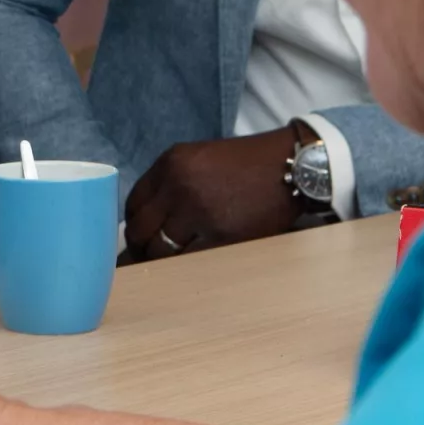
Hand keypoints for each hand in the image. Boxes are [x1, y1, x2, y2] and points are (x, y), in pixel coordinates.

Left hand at [122, 128, 299, 260]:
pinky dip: (186, 265)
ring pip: (161, 249)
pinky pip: (190, 259)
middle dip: (139, 247)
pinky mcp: (222, 234)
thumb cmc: (246, 164)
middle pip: (140, 229)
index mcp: (170, 163)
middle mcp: (179, 185)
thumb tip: (145, 219)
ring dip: (160, 261)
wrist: (292, 166)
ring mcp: (200, 211)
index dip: (131, 224)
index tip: (136, 236)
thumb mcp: (199, 158)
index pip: (133, 203)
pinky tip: (189, 266)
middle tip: (145, 258)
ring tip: (166, 265)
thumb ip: (169, 183)